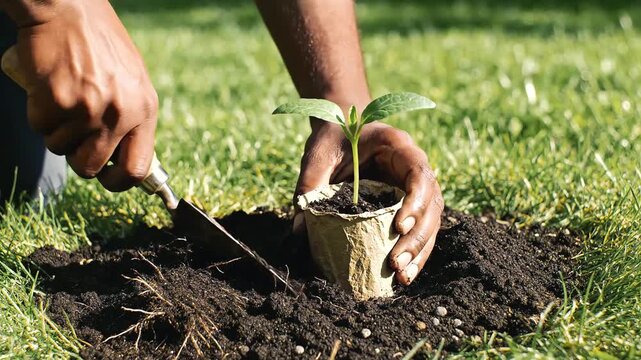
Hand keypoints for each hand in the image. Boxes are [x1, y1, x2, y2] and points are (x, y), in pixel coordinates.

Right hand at [1, 0, 157, 191]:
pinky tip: (47, 88)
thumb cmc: (98, 41)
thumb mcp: (132, 80)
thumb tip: (127, 155)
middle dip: (78, 159)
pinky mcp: (55, 102)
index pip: (138, 168)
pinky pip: (40, 127)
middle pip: (91, 167)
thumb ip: (132, 116)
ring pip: (60, 148)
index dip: (120, 182)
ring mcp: (87, 110)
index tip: (109, 180)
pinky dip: (38, 113)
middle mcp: (120, 114)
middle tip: (74, 137)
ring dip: (56, 130)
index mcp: (144, 109)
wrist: (68, 8)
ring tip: (63, 98)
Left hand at [294, 122, 443, 284]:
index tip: (399, 225)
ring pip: (431, 221)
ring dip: (419, 251)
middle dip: (417, 237)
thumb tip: (300, 228)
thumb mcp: (318, 155)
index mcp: (398, 146)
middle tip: (395, 262)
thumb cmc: (332, 138)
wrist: (341, 126)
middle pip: (432, 204)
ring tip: (402, 276)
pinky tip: (402, 275)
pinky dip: (414, 252)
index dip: (416, 200)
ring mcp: (414, 187)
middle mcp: (414, 166)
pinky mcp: (408, 204)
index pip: (419, 173)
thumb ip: (310, 184)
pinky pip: (419, 229)